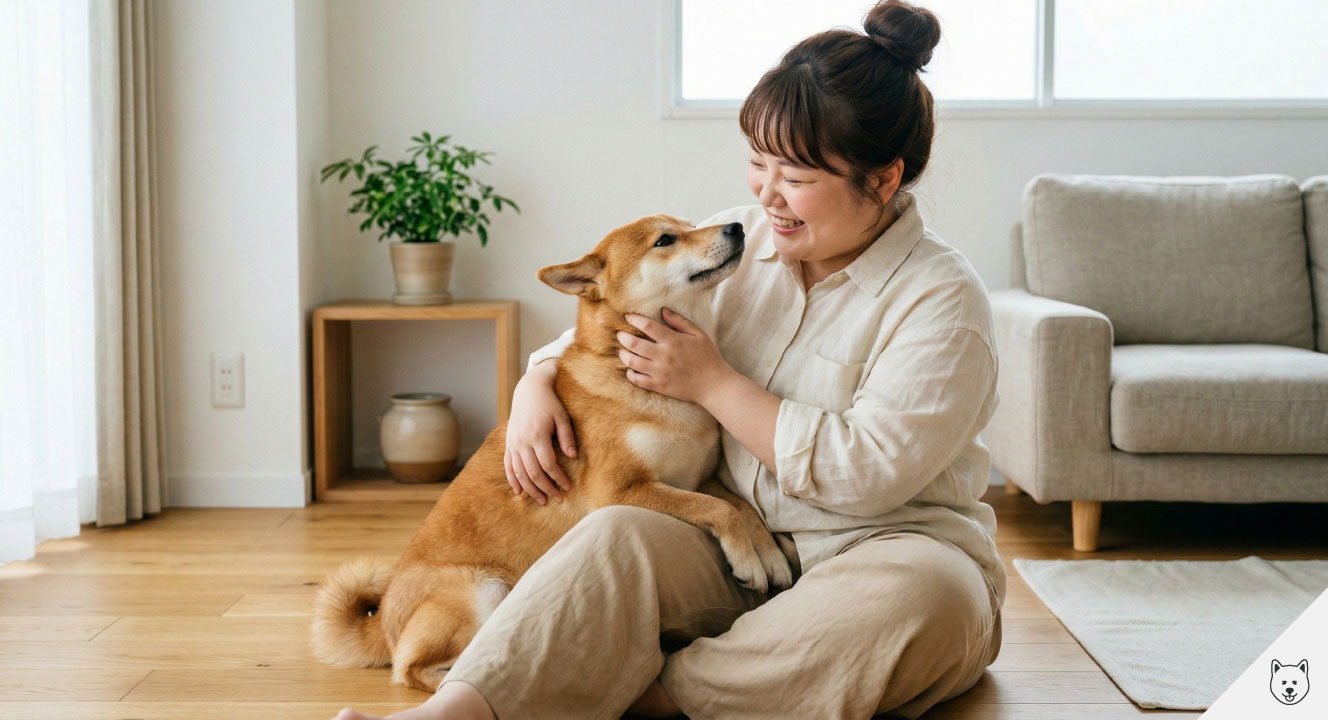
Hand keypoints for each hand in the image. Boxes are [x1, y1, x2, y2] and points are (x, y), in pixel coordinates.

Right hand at [504, 361, 576, 504]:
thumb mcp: (562, 417)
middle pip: (533, 473)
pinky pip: (508, 466)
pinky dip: (513, 480)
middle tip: (558, 499)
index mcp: (537, 435)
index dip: (558, 478)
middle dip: (546, 488)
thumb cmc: (549, 403)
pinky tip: (519, 492)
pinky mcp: (508, 444)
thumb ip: (567, 437)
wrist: (528, 390)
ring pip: (520, 473)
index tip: (568, 487)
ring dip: (531, 489)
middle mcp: (522, 442)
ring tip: (542, 500)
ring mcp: (513, 444)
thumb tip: (573, 456)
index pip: (548, 464)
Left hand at [617, 308, 733, 404]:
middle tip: (620, 334)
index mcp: (673, 340)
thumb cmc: (708, 357)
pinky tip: (631, 369)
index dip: (634, 319)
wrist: (714, 385)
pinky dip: (630, 373)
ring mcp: (659, 372)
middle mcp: (663, 356)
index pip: (647, 326)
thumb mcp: (698, 334)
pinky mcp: (658, 386)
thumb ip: (679, 321)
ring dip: (623, 354)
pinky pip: (637, 380)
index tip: (628, 317)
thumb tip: (662, 310)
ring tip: (622, 350)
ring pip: (632, 362)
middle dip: (623, 337)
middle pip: (634, 343)